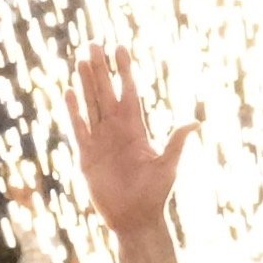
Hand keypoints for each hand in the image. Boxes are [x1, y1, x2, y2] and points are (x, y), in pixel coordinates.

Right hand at [71, 47, 191, 237]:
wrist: (134, 218)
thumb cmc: (155, 194)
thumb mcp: (168, 166)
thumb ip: (176, 143)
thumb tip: (194, 122)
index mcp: (137, 129)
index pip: (129, 92)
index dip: (124, 71)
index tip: (120, 48)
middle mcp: (117, 130)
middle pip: (106, 92)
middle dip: (100, 68)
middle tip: (93, 43)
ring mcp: (100, 141)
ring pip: (91, 104)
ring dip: (85, 83)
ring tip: (80, 60)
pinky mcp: (86, 155)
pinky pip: (78, 128)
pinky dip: (73, 111)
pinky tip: (69, 92)